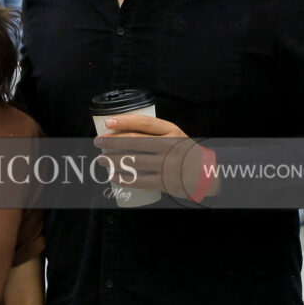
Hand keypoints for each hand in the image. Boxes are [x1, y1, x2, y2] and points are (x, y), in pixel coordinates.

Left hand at [95, 113, 212, 199]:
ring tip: (101, 160)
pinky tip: (113, 176)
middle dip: (112, 142)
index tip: (108, 123)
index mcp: (172, 131)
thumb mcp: (174, 136)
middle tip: (98, 142)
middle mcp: (170, 146)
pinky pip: (140, 180)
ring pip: (134, 161)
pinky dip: (123, 178)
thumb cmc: (182, 152)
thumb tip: (121, 132)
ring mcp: (168, 165)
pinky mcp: (166, 182)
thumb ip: (155, 133)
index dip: (125, 122)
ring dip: (113, 160)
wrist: (205, 174)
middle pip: (135, 142)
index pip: (145, 123)